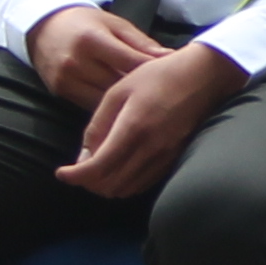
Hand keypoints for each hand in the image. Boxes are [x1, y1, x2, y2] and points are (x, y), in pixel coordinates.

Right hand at [28, 3, 168, 111]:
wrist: (44, 27)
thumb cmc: (85, 23)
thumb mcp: (115, 24)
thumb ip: (141, 43)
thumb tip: (169, 57)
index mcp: (92, 40)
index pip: (130, 62)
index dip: (153, 70)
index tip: (173, 74)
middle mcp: (76, 63)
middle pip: (119, 84)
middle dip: (143, 88)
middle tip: (166, 93)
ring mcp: (66, 80)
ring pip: (105, 100)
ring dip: (126, 101)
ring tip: (148, 101)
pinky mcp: (60, 92)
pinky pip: (91, 105)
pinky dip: (109, 106)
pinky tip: (124, 104)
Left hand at [56, 40, 246, 198]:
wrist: (204, 75)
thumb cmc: (158, 75)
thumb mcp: (119, 91)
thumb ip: (98, 125)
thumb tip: (84, 156)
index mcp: (132, 127)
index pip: (97, 168)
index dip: (74, 176)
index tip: (62, 173)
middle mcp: (150, 147)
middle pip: (110, 185)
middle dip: (88, 182)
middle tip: (79, 169)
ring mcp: (165, 155)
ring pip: (127, 189)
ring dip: (107, 185)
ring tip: (98, 169)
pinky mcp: (175, 157)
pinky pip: (144, 183)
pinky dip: (126, 182)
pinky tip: (121, 167)